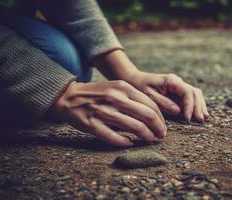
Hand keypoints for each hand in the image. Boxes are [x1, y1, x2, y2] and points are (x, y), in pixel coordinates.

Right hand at [51, 80, 165, 146]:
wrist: (68, 96)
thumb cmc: (97, 94)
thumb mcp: (116, 87)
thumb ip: (133, 98)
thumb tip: (154, 114)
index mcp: (123, 88)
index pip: (150, 104)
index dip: (160, 118)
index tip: (162, 127)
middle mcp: (115, 98)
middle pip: (147, 116)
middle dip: (158, 129)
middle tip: (161, 136)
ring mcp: (103, 112)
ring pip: (134, 127)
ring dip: (147, 137)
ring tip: (150, 141)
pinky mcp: (92, 125)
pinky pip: (114, 137)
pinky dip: (125, 142)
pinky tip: (130, 143)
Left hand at [93, 50, 208, 121]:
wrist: (133, 80)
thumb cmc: (138, 87)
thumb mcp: (148, 95)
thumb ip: (163, 103)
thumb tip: (178, 111)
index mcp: (171, 81)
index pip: (187, 92)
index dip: (190, 105)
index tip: (188, 118)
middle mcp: (178, 83)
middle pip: (194, 93)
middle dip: (198, 106)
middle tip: (199, 120)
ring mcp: (178, 88)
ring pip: (195, 95)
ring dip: (199, 106)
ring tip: (203, 119)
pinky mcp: (177, 94)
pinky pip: (190, 99)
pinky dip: (195, 106)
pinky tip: (199, 115)